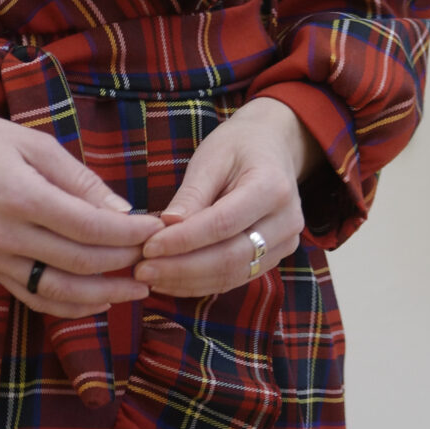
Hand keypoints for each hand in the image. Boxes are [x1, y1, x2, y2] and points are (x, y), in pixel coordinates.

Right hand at [0, 109, 160, 321]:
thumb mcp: (36, 144)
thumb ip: (80, 180)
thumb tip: (123, 211)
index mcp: (23, 196)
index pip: (89, 227)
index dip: (129, 233)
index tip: (156, 227)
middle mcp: (8, 235)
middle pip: (80, 261)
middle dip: (124, 261)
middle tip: (154, 254)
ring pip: (60, 290)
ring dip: (105, 294)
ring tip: (138, 289)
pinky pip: (37, 299)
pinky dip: (71, 306)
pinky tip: (100, 300)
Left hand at [134, 96, 317, 298]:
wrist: (274, 146)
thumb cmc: (239, 145)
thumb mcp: (212, 156)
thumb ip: (192, 194)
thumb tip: (166, 227)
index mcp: (272, 187)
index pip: (223, 223)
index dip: (183, 240)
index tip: (148, 247)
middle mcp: (286, 221)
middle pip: (231, 257)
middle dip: (182, 268)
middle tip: (143, 270)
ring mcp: (286, 243)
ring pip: (233, 274)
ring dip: (188, 281)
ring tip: (152, 277)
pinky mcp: (276, 257)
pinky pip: (237, 277)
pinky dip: (202, 282)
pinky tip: (172, 280)